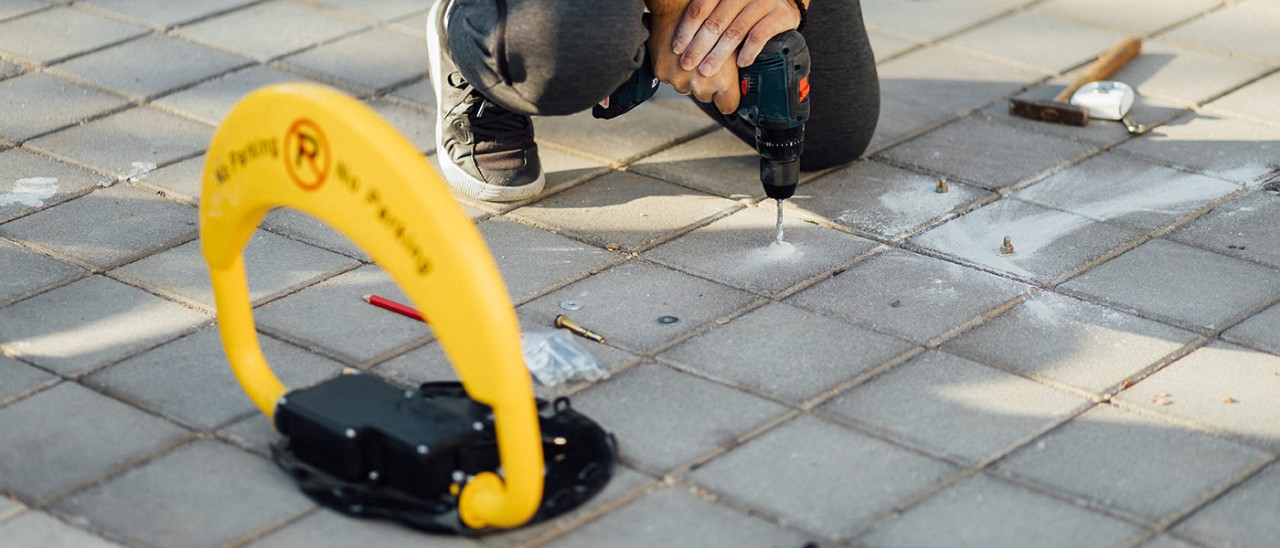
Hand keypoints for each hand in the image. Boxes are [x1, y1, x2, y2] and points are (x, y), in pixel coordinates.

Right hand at [647, 9, 741, 113]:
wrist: (676, 6)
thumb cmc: (707, 21)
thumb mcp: (731, 46)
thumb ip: (733, 70)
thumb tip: (738, 85)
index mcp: (721, 80)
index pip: (728, 106)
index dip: (728, 100)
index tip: (726, 97)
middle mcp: (699, 84)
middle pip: (706, 98)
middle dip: (707, 85)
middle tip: (706, 64)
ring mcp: (679, 80)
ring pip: (686, 89)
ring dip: (688, 78)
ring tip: (691, 56)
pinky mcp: (662, 74)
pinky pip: (670, 79)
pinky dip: (673, 70)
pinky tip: (678, 54)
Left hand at [671, 0, 802, 76]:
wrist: (785, 0)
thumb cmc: (748, 6)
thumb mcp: (726, 4)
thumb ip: (708, 14)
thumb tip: (679, 43)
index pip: (700, 8)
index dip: (687, 29)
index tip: (677, 48)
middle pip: (715, 23)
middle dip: (699, 47)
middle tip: (687, 64)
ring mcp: (763, 2)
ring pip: (735, 32)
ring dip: (718, 54)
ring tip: (706, 70)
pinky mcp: (780, 15)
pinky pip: (759, 36)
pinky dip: (748, 52)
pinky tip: (740, 64)